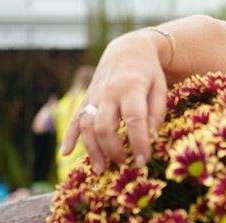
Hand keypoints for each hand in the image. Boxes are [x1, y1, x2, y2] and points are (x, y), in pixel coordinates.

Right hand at [61, 31, 168, 173]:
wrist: (128, 49)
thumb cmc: (149, 73)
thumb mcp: (160, 89)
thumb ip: (156, 113)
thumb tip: (151, 139)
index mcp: (131, 88)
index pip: (134, 119)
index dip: (138, 143)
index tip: (143, 161)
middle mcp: (109, 92)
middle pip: (104, 125)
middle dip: (113, 149)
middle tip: (125, 166)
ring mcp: (94, 96)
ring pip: (86, 125)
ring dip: (92, 149)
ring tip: (101, 169)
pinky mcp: (86, 98)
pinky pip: (74, 118)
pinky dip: (69, 136)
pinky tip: (66, 153)